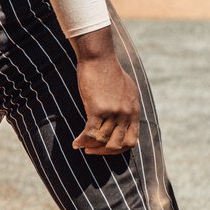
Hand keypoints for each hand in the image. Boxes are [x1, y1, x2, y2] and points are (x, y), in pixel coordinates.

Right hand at [71, 28, 140, 154]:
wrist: (99, 57)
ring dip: (90, 146)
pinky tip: (75, 142)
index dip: (118, 149)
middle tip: (92, 150)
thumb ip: (126, 106)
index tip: (106, 149)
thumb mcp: (126, 89)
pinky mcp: (98, 109)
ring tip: (81, 145)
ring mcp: (113, 112)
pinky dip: (82, 140)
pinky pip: (90, 133)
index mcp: (134, 110)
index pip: (131, 141)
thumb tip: (122, 118)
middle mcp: (125, 114)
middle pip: (117, 145)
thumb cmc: (109, 70)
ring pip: (102, 140)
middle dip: (103, 152)